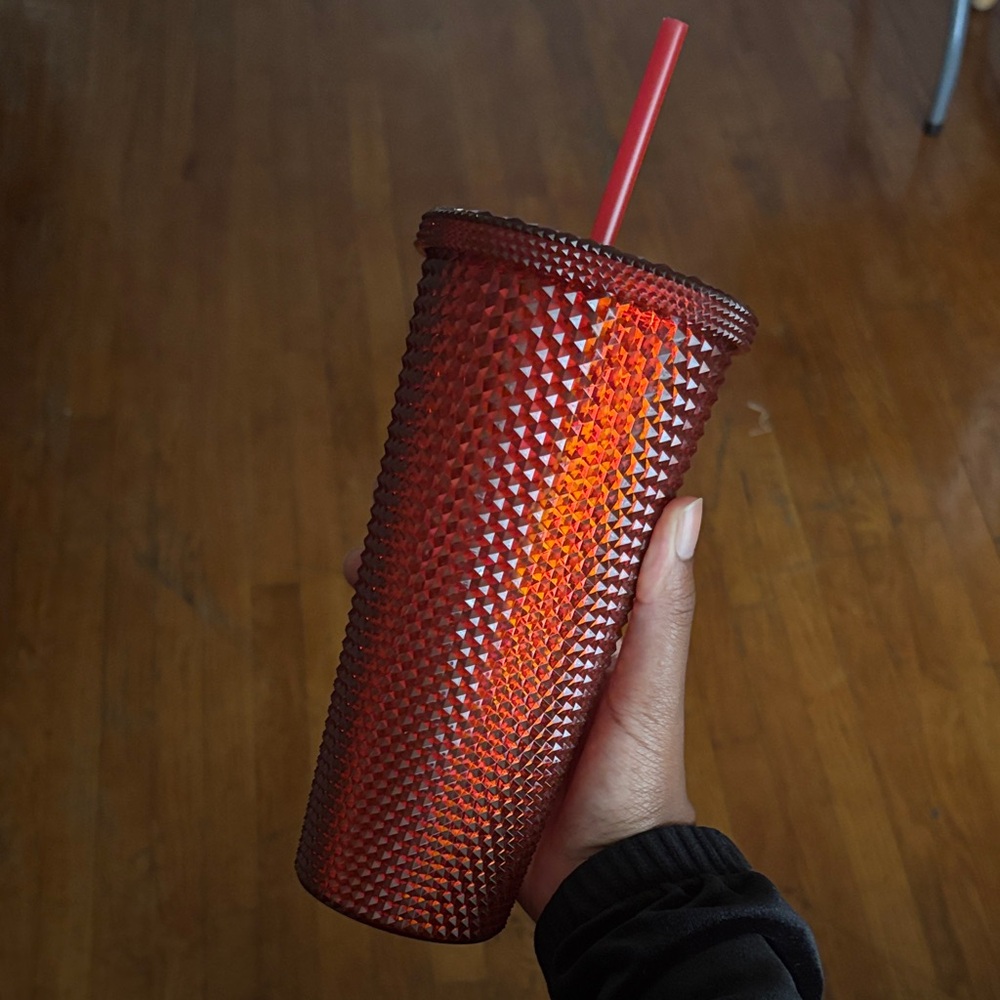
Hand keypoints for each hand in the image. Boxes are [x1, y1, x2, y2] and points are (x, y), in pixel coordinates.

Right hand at [341, 495, 701, 921]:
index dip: (506, 530)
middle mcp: (535, 668)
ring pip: (443, 647)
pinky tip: (361, 659)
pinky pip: (425, 705)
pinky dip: (395, 680)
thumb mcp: (650, 684)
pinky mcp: (466, 750)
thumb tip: (685, 506)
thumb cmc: (640, 781)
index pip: (539, 570)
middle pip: (478, 604)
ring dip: (402, 614)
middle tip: (389, 538)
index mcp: (580, 641)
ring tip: (360, 576)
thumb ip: (663, 607)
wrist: (601, 884)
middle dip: (433, 568)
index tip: (472, 490)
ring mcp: (496, 708)